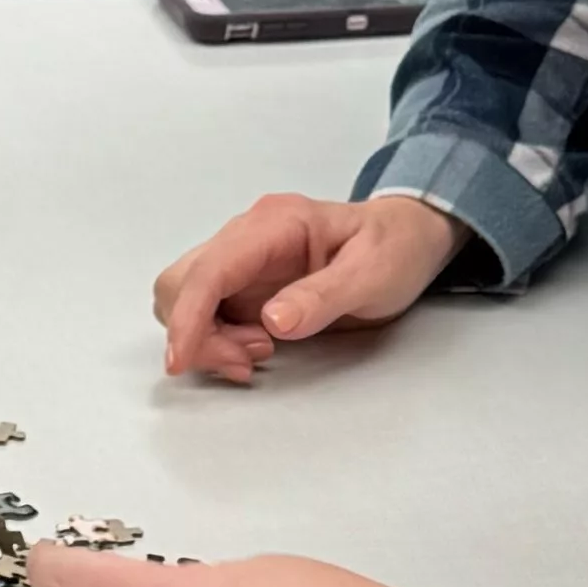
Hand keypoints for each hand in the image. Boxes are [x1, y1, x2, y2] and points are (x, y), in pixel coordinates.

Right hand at [152, 189, 467, 383]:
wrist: (405, 240)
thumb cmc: (394, 248)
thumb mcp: (373, 273)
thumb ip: (323, 296)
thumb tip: (272, 321)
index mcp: (274, 224)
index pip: (210, 269)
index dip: (188, 316)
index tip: (182, 359)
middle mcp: (246, 237)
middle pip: (181, 284)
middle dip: (197, 333)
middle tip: (247, 362)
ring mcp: (241, 261)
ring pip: (185, 300)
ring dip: (206, 339)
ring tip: (258, 355)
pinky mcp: (243, 285)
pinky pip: (205, 314)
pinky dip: (216, 340)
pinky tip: (255, 350)